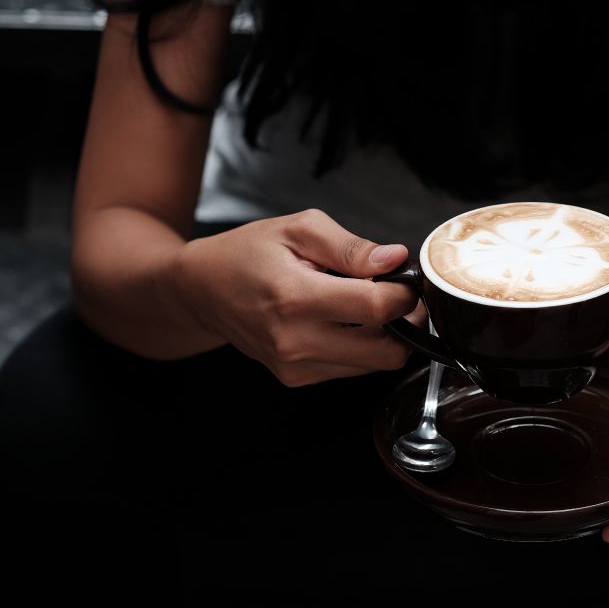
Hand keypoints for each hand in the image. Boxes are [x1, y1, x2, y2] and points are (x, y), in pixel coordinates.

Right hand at [173, 208, 423, 385]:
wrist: (202, 290)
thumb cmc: (247, 254)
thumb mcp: (299, 229)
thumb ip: (351, 246)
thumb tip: (394, 259)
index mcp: (296, 297)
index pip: (377, 308)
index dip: (405, 294)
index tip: (406, 279)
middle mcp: (296, 341)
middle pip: (386, 352)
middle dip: (405, 322)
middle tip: (398, 296)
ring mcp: (296, 365)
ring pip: (374, 365)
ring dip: (384, 336)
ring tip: (363, 304)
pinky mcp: (297, 378)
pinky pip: (351, 369)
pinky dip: (361, 347)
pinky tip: (344, 321)